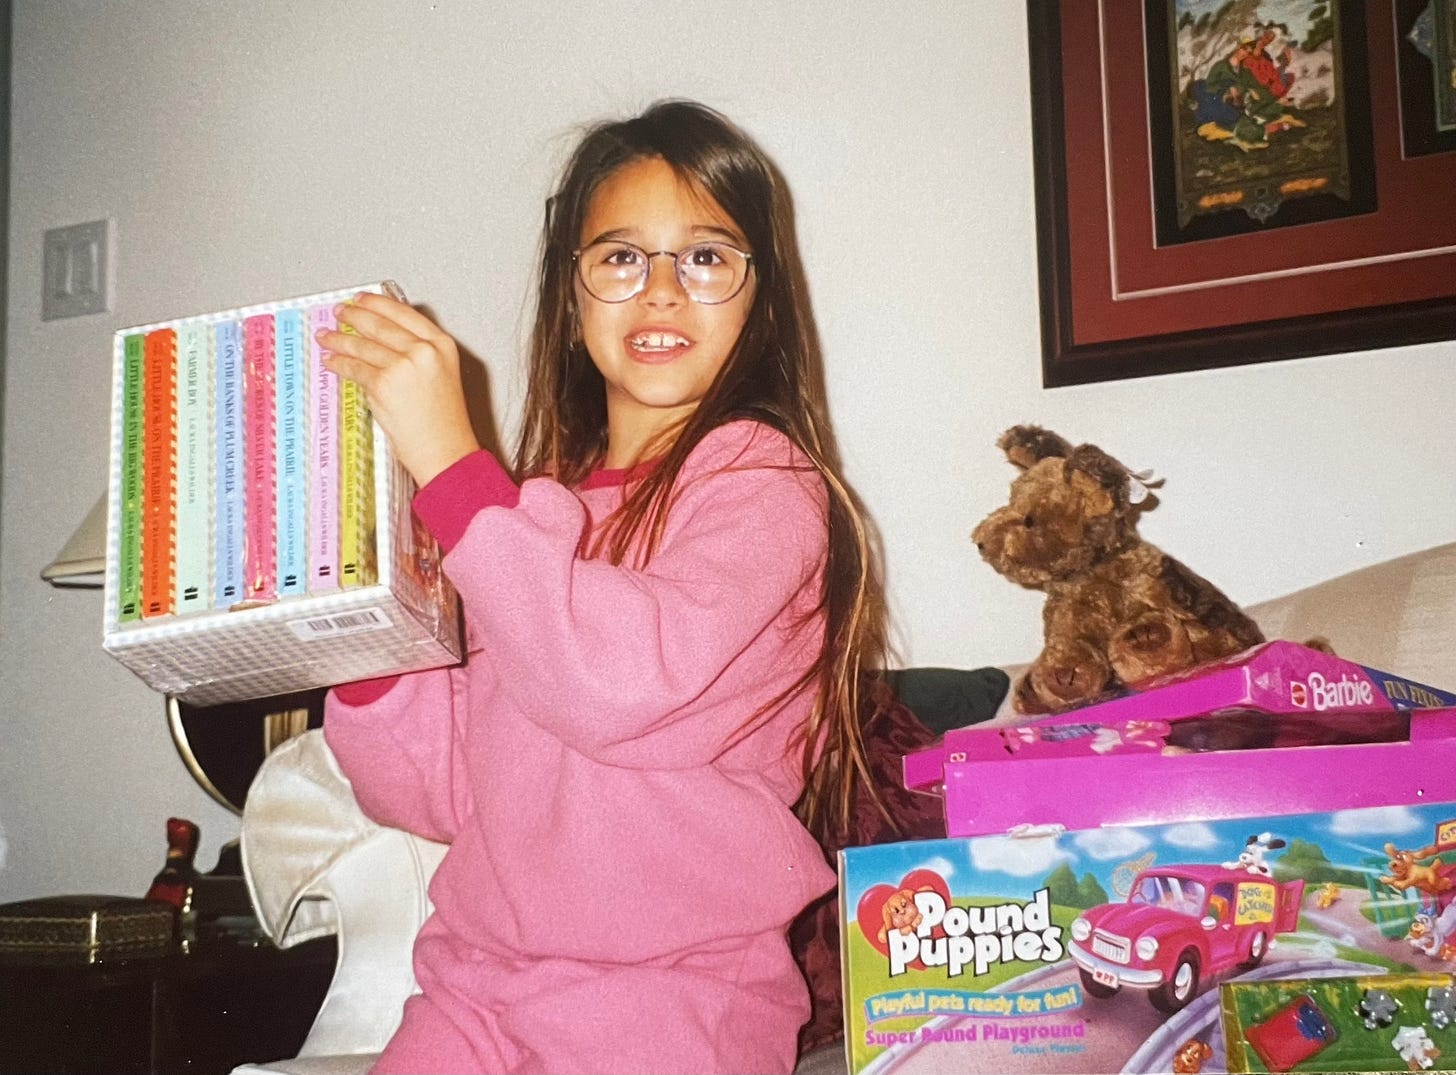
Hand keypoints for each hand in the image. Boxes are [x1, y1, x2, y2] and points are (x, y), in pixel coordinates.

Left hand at [319, 291, 481, 486]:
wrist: (445, 452)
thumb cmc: (444, 424)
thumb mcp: (441, 377)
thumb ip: (419, 355)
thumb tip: (384, 341)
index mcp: (442, 346)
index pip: (404, 314)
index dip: (379, 304)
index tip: (364, 299)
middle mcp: (424, 351)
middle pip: (381, 324)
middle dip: (355, 316)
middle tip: (341, 312)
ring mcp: (403, 366)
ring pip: (363, 345)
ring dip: (339, 340)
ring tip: (327, 336)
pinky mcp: (383, 384)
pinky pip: (354, 368)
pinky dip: (338, 364)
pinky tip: (332, 361)